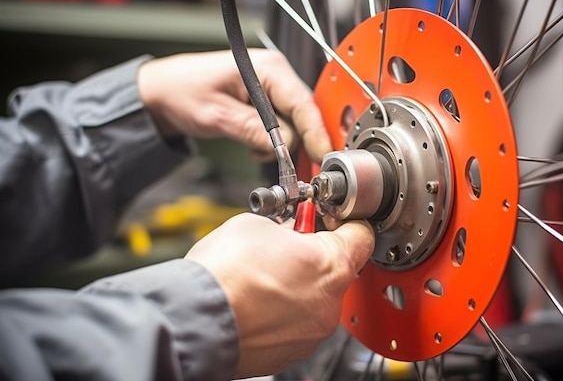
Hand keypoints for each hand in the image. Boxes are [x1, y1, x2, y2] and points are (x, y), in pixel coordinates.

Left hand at [137, 49, 331, 162]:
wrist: (163, 91)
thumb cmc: (183, 91)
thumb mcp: (217, 115)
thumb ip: (252, 130)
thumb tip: (283, 148)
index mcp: (268, 68)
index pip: (303, 104)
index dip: (316, 132)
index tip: (323, 155)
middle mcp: (275, 74)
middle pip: (304, 115)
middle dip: (297, 142)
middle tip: (290, 167)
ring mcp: (273, 87)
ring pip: (294, 124)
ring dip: (280, 144)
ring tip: (256, 150)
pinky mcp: (267, 101)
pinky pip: (283, 126)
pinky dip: (273, 142)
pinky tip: (255, 144)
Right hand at [184, 213, 374, 377]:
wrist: (194, 318)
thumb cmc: (223, 274)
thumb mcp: (257, 224)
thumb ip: (287, 227)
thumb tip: (289, 231)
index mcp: (331, 265)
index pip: (361, 234)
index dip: (343, 221)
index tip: (326, 218)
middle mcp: (329, 304)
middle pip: (337, 269)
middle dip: (314, 253)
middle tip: (287, 243)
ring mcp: (311, 332)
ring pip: (317, 298)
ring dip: (299, 283)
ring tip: (264, 273)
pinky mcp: (291, 351)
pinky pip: (298, 322)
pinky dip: (284, 310)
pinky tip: (258, 298)